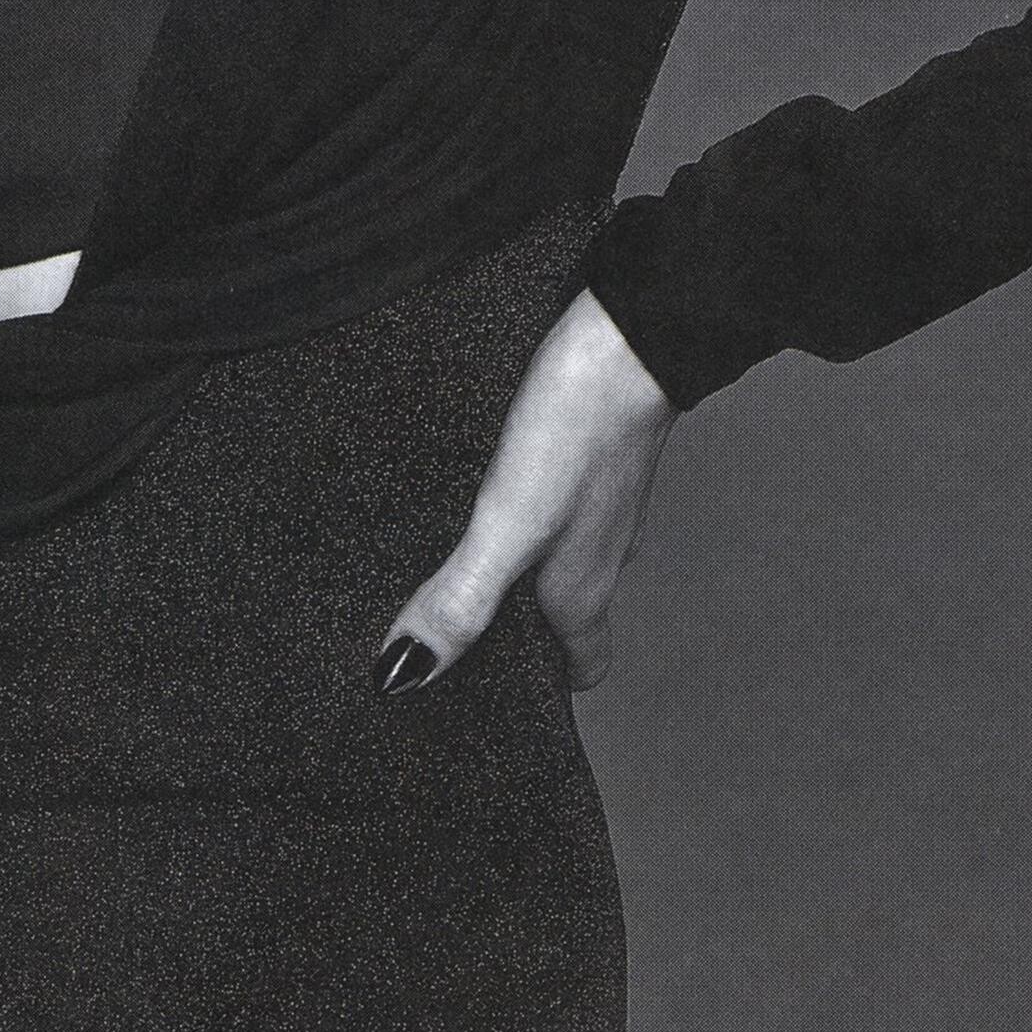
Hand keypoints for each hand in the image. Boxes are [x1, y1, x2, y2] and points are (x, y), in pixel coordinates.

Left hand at [377, 289, 675, 695]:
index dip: (549, 687)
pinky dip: (519, 515)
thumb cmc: (581, 430)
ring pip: (559, 560)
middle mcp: (597, 553)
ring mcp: (596, 505)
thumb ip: (459, 600)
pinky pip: (552, 507)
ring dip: (514, 571)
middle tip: (456, 631)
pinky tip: (480, 489)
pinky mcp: (586, 458)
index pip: (585, 667)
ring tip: (448, 564)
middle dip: (519, 631)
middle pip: (567, 617)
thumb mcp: (506, 527)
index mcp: (583, 590)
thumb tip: (403, 672)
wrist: (628, 336)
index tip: (504, 695)